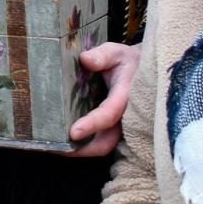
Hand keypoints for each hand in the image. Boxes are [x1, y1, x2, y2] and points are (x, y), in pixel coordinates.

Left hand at [68, 41, 140, 156]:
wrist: (145, 71)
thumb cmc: (126, 61)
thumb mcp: (116, 53)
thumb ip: (101, 56)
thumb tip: (85, 60)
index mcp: (125, 97)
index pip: (109, 114)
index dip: (92, 125)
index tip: (74, 133)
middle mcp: (126, 117)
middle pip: (106, 142)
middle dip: (83, 149)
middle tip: (58, 149)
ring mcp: (122, 126)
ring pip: (104, 146)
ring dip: (82, 150)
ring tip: (58, 149)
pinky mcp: (117, 129)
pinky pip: (102, 142)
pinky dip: (86, 145)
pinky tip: (66, 142)